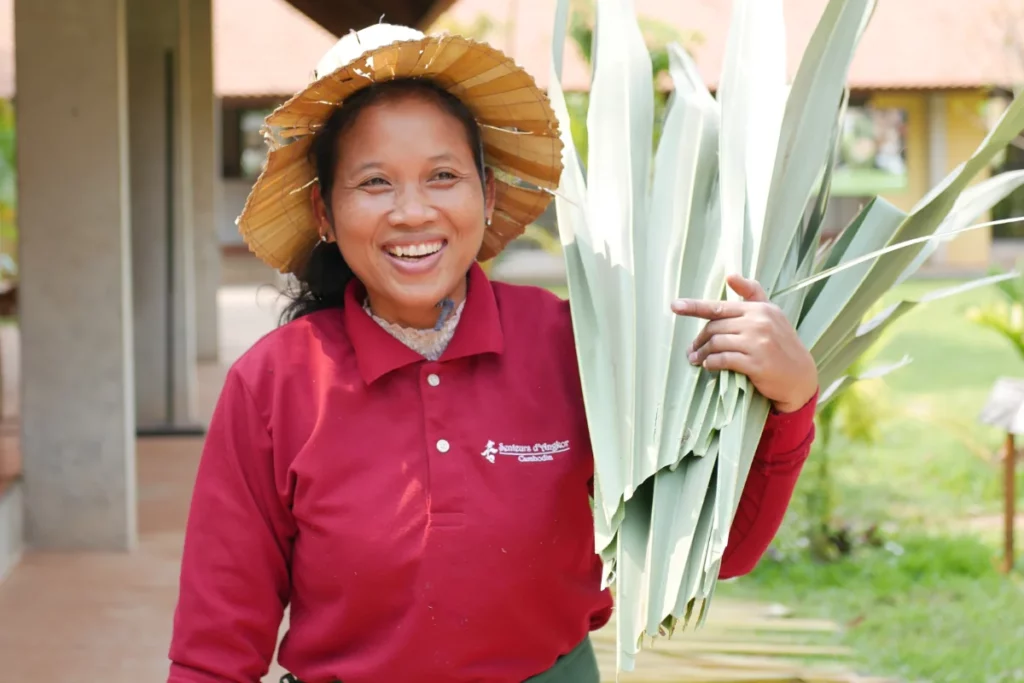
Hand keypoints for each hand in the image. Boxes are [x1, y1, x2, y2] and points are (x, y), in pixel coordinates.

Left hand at [670, 274, 817, 413]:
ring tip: (695, 360)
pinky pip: (723, 360)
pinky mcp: (756, 363)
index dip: (694, 307)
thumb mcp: (771, 314)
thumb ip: (752, 294)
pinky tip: (709, 366)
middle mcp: (759, 322)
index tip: (674, 306)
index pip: (719, 307)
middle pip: (714, 327)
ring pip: (716, 343)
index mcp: (760, 309)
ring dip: (702, 353)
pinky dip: (712, 363)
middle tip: (691, 350)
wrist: (800, 377)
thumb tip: (731, 275)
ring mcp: (758, 343)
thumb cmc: (781, 344)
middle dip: (699, 340)